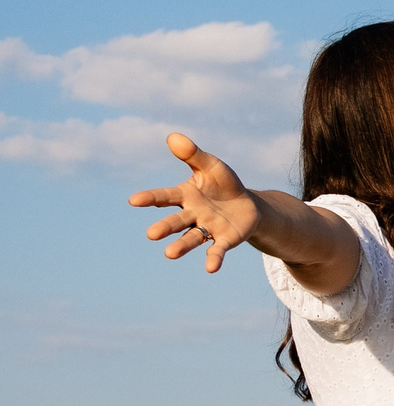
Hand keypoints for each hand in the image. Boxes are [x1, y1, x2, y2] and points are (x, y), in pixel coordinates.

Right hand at [130, 134, 259, 272]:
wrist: (248, 205)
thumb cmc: (224, 185)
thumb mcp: (212, 166)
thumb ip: (193, 155)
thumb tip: (173, 136)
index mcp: (186, 196)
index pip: (165, 196)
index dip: (150, 198)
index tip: (133, 201)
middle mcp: (193, 214)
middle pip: (176, 221)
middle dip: (165, 227)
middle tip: (151, 235)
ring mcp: (208, 228)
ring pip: (192, 238)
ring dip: (181, 246)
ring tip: (169, 254)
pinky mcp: (225, 239)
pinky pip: (217, 250)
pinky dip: (213, 258)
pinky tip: (210, 269)